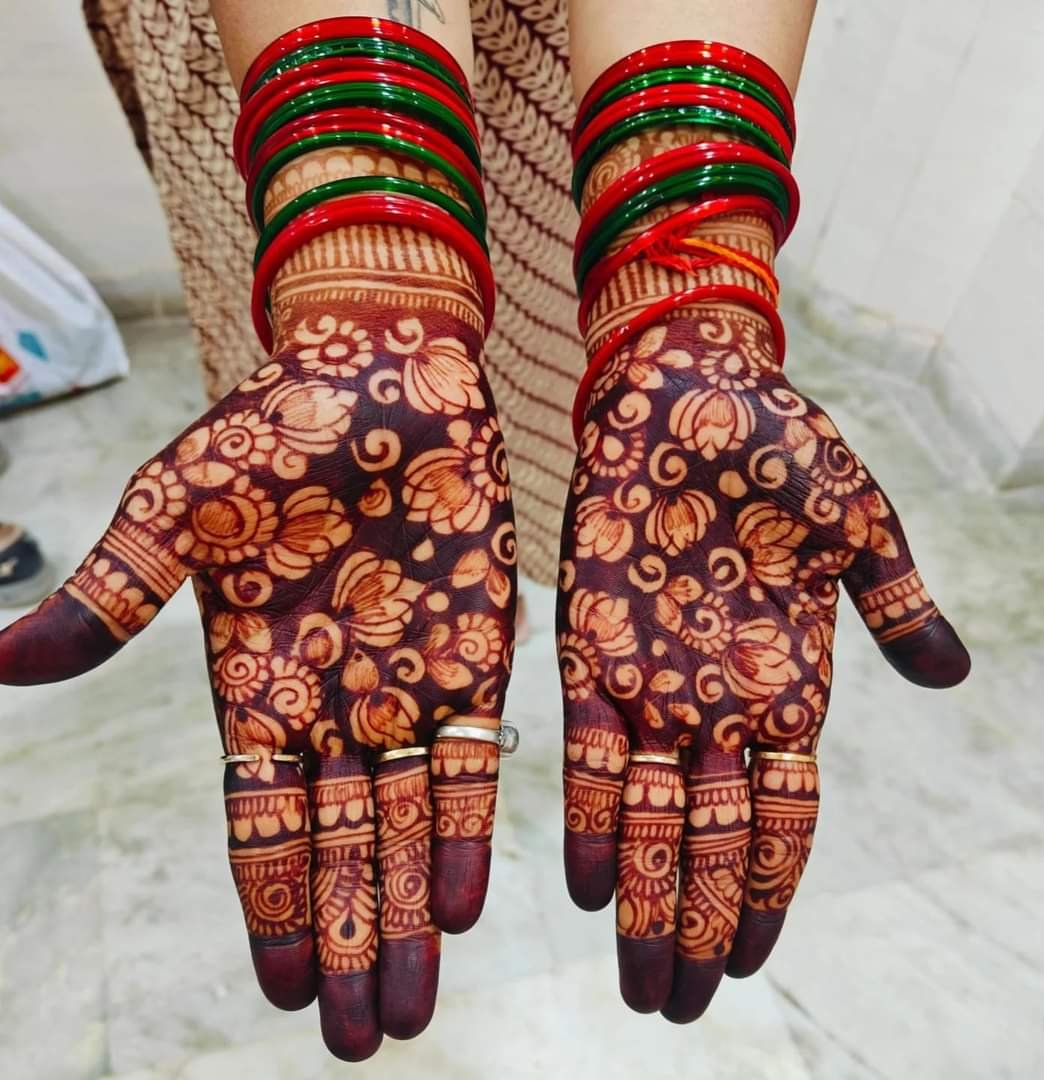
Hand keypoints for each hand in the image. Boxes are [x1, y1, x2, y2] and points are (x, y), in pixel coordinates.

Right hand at [0, 307, 516, 1059]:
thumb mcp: (172, 514)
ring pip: (404, 827)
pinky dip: (462, 831)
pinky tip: (462, 906)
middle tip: (361, 1041)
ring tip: (410, 1008)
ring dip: (408, 915)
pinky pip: (469, 760)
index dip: (272, 906)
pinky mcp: (472, 652)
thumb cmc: (268, 431)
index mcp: (253, 686)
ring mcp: (405, 685)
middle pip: (338, 848)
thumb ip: (109, 597)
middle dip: (348, 940)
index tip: (285, 991)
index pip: (259, 825)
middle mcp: (332, 704)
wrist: (378, 375)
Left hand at [558, 309, 967, 1021]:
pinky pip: (589, 749)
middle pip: (712, 840)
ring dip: (645, 897)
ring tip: (637, 978)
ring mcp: (652, 679)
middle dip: (696, 922)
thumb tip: (957, 677)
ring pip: (651, 816)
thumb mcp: (858, 523)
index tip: (748, 963)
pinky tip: (588, 884)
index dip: (768, 894)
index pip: (783, 820)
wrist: (688, 385)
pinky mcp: (590, 644)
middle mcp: (716, 700)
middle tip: (674, 1006)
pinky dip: (592, 817)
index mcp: (788, 685)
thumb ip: (896, 601)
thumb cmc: (781, 446)